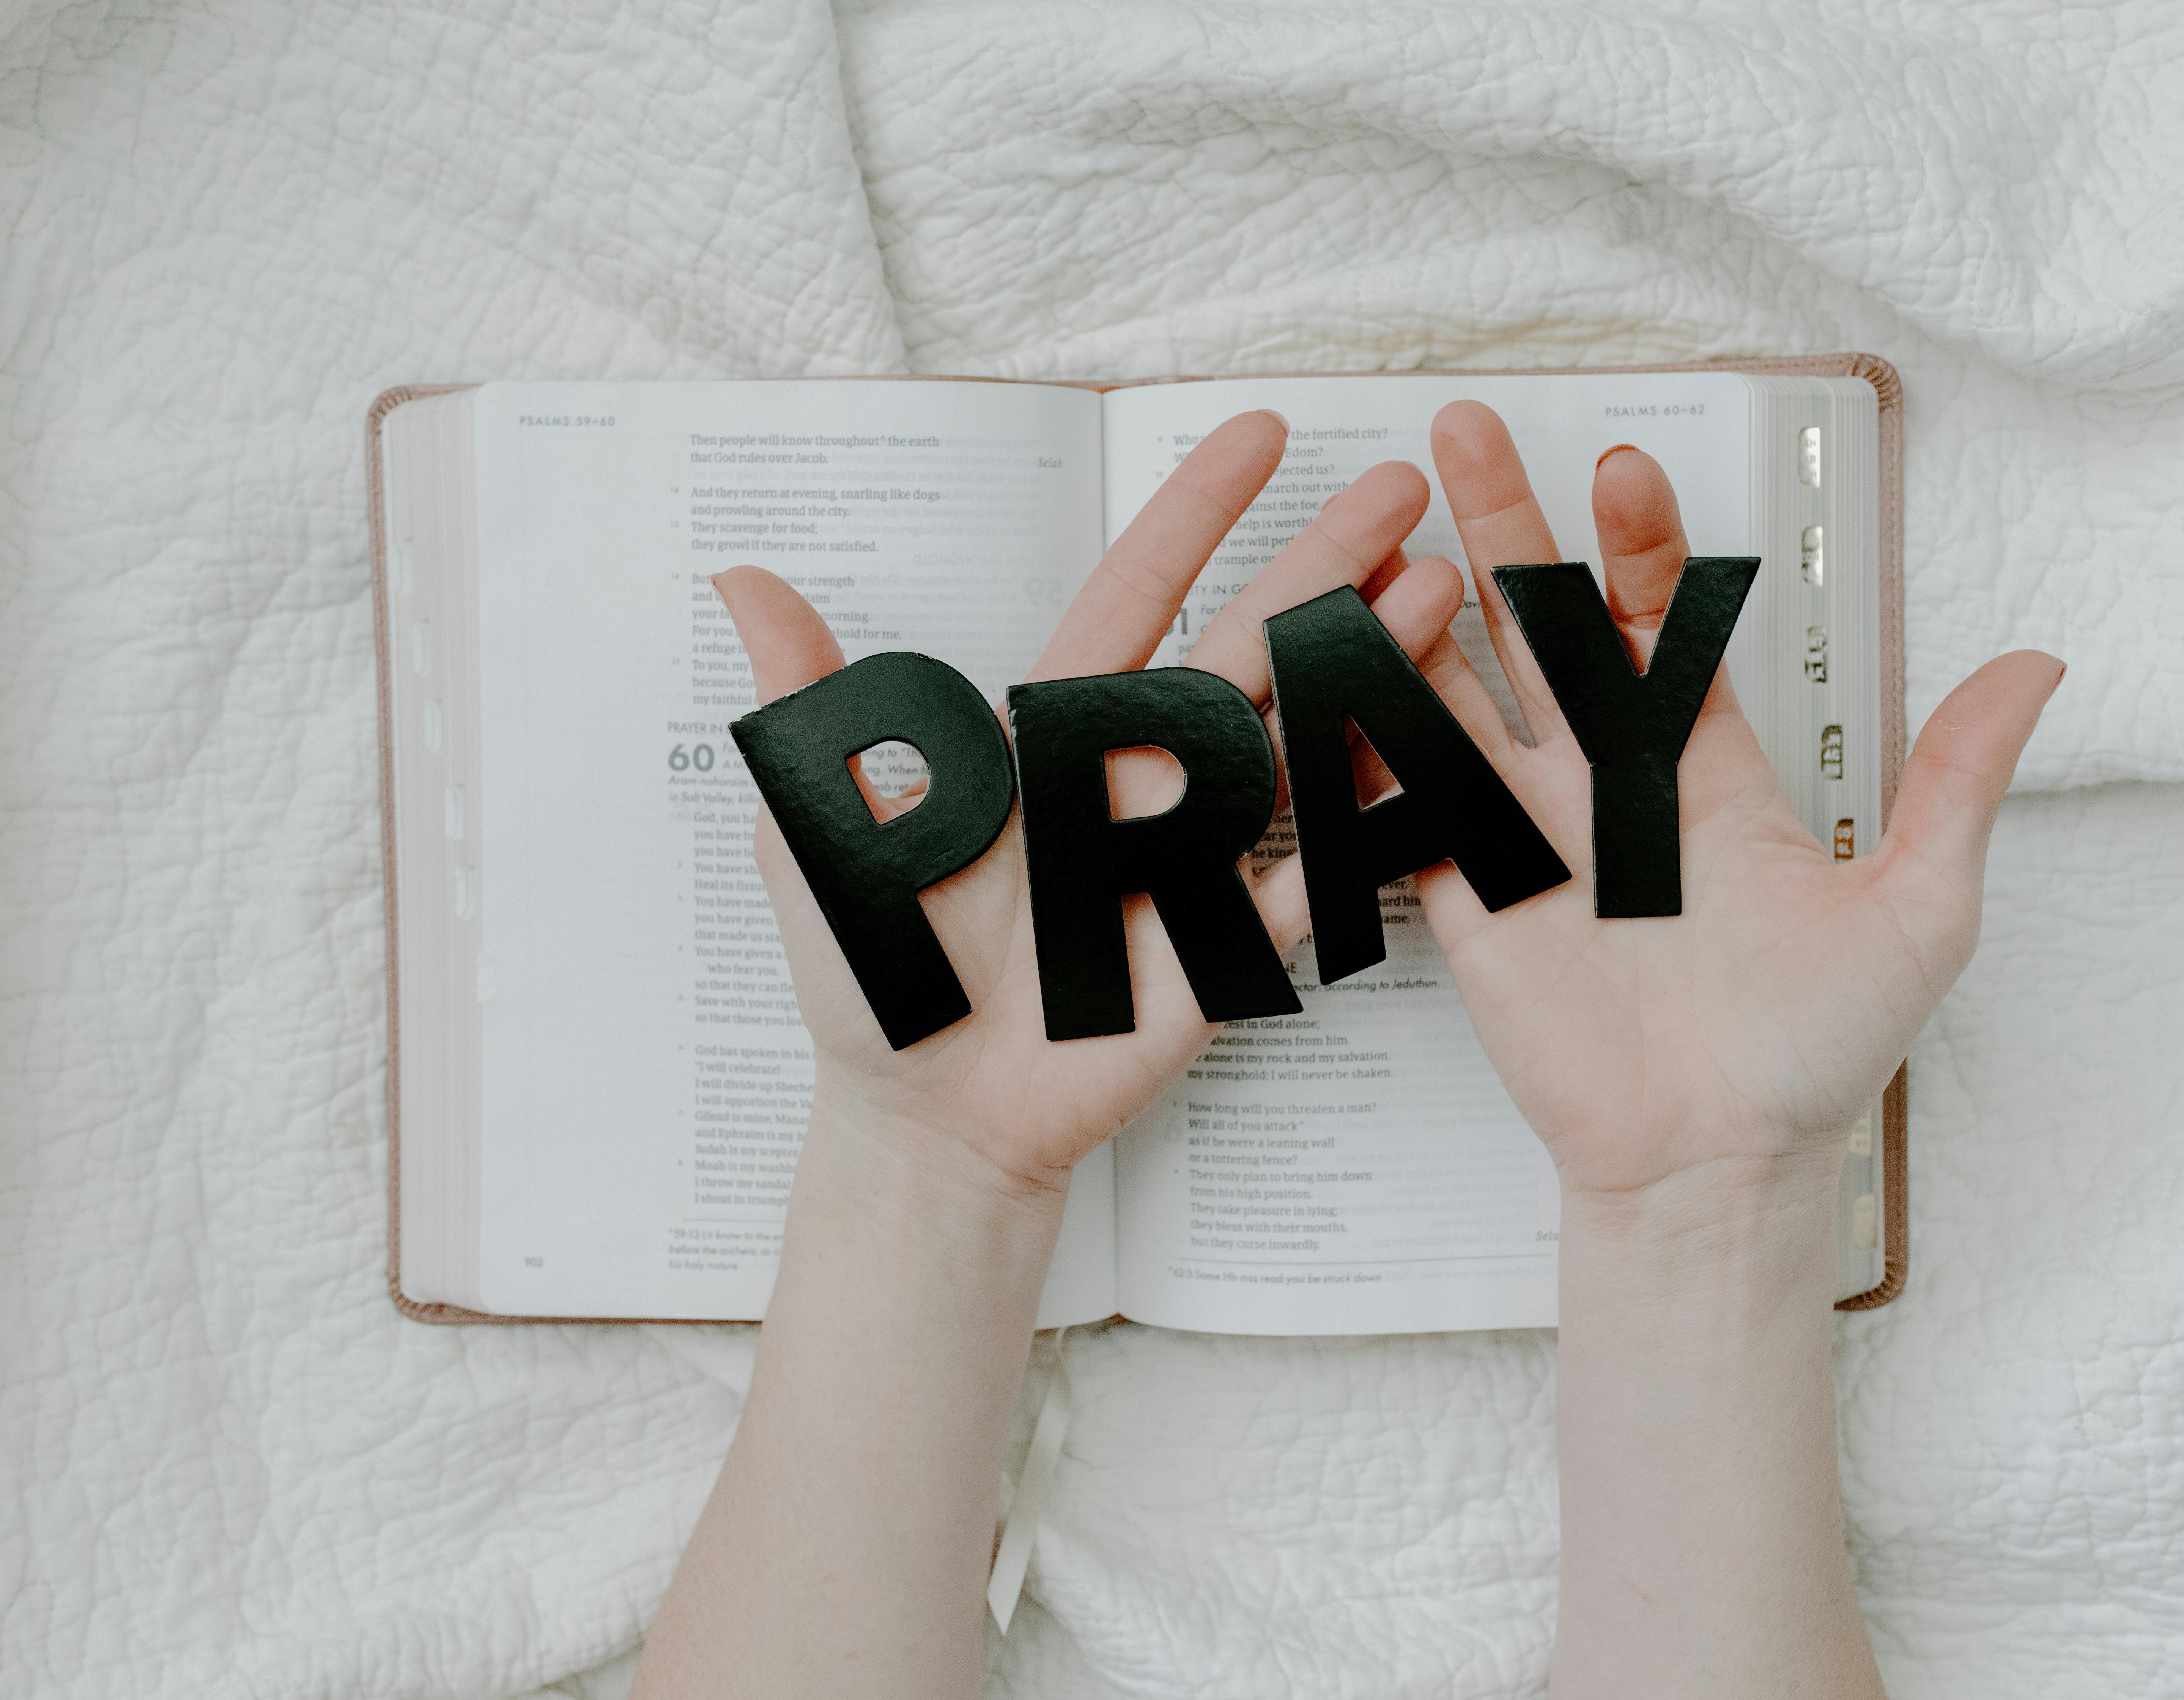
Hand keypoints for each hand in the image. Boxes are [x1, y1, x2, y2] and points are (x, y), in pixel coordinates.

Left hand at [714, 411, 1469, 1192]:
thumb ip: (812, 706)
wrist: (920, 1114)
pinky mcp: (1224, 947)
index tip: (1255, 435)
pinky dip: (1369, 819)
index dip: (1194, 516)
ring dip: (1366, 664)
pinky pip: (1312, 878)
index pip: (1135, 598)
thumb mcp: (820, 830)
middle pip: (1243, 648)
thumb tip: (744, 576)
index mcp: (1051, 739)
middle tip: (1398, 483)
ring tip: (1439, 587)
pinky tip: (1430, 754)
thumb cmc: (871, 975)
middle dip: (1321, 564)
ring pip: (1294, 740)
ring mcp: (1191, 859)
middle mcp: (1135, 781)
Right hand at [1414, 401, 2061, 1211]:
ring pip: (1458, 691)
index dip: (1637, 543)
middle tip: (1467, 429)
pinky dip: (1366, 728)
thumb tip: (2037, 669)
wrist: (1715, 1161)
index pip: (1656, 624)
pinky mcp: (1466, 893)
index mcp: (1701, 773)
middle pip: (1542, 626)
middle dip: (1505, 525)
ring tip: (1384, 517)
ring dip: (1420, 606)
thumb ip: (1956, 783)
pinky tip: (1336, 655)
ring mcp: (1527, 834)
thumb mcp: (1919, 907)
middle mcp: (1606, 787)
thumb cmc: (1818, 1049)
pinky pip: (1405, 796)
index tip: (1621, 468)